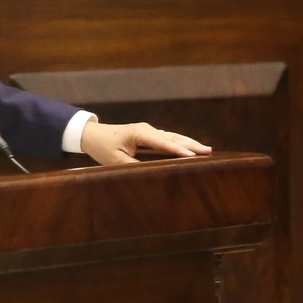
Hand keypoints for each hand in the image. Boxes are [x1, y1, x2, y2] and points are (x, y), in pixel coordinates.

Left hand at [80, 120, 210, 165]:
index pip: (162, 142)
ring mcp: (149, 131)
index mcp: (139, 133)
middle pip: (172, 137)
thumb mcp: (116, 161)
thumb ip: (134, 166)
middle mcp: (147, 129)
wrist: (93, 135)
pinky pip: (168, 139)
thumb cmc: (104, 148)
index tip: (192, 155)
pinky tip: (192, 149)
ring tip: (206, 149)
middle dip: (191, 144)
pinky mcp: (149, 136)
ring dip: (189, 143)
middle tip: (208, 151)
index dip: (178, 150)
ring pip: (173, 137)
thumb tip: (152, 173)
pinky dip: (181, 143)